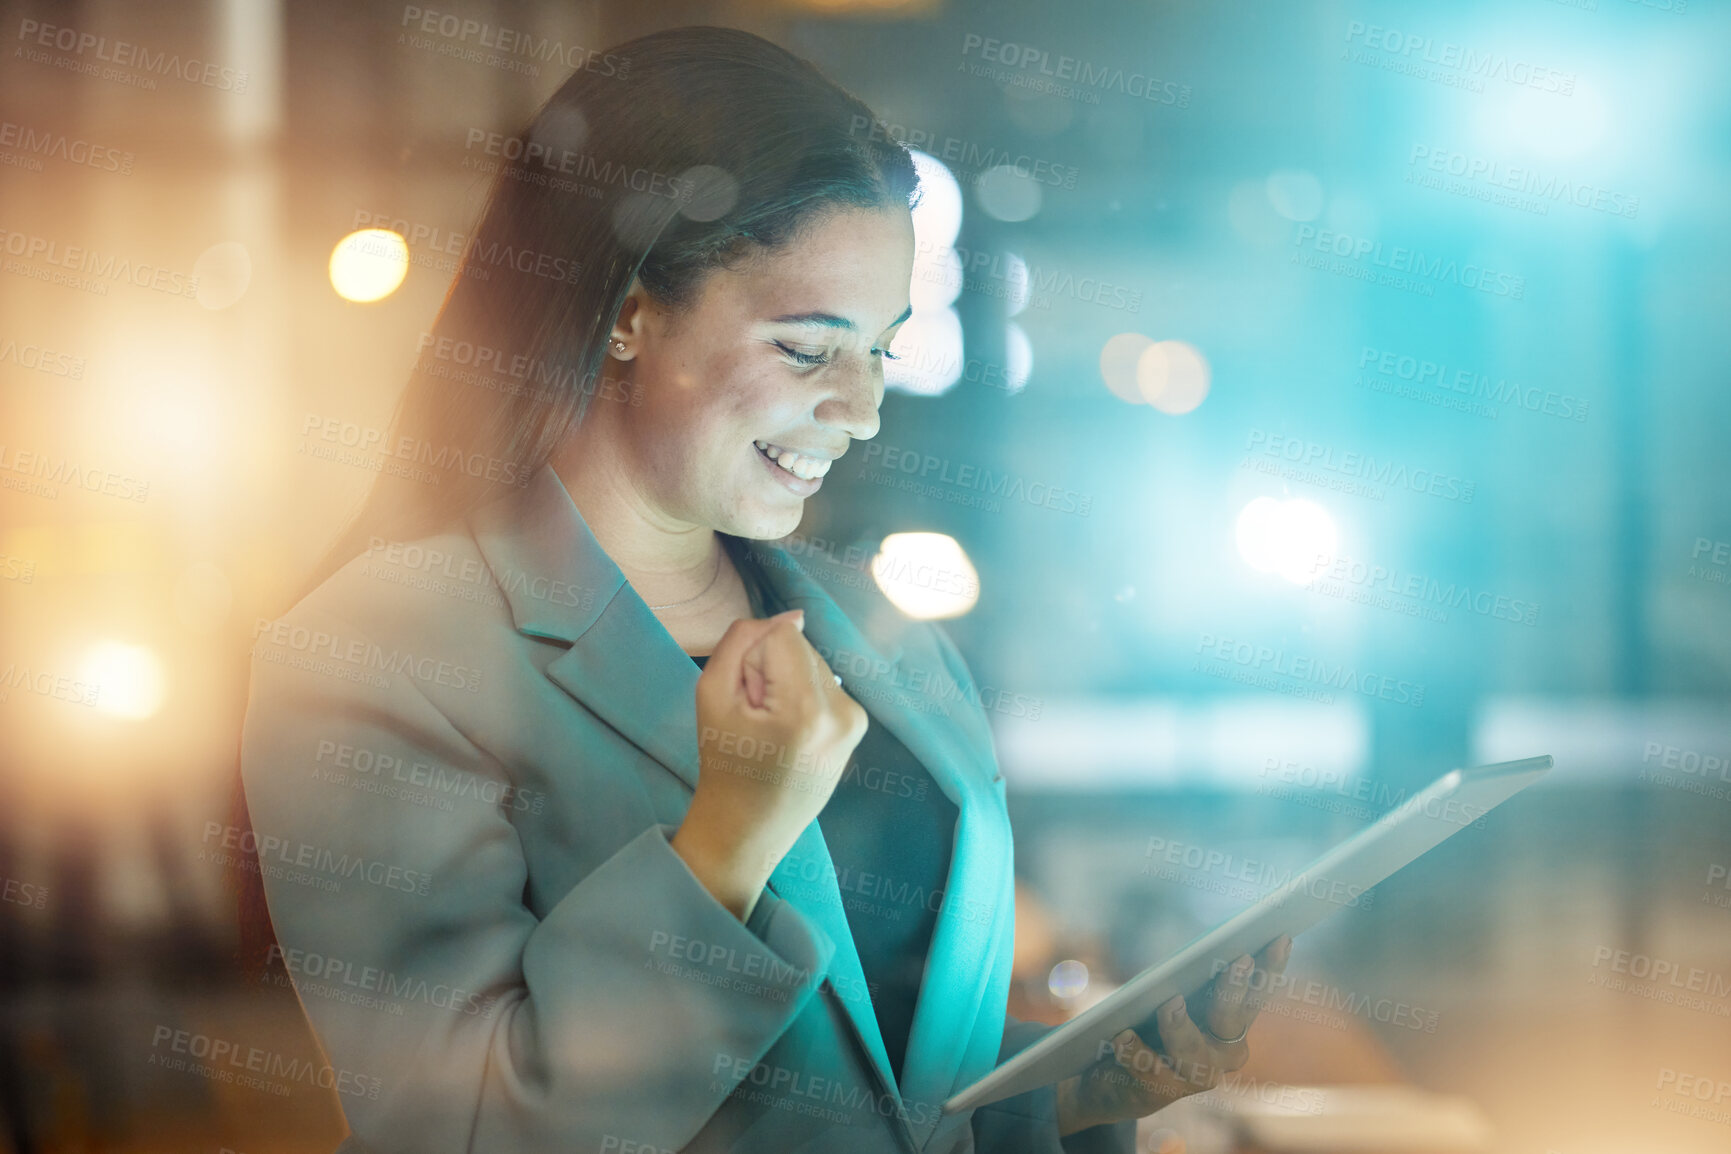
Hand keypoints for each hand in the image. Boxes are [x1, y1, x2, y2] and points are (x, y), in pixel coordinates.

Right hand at [672, 609, 867, 919]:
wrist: (750, 830)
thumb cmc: (724, 765)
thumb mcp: (711, 695)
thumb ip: (742, 641)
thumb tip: (792, 616)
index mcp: (806, 708)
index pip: (782, 635)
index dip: (753, 660)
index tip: (746, 700)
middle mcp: (842, 711)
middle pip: (800, 647)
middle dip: (772, 670)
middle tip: (756, 718)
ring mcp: (855, 721)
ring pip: (813, 663)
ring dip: (789, 682)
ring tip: (773, 729)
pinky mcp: (858, 727)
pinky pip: (824, 685)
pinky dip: (804, 697)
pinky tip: (790, 734)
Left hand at [1055, 935, 1292, 1136]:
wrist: (1120, 1080)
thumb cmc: (1154, 1024)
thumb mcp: (1176, 997)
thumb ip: (1191, 978)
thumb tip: (1199, 949)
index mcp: (1234, 1024)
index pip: (1258, 992)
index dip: (1272, 967)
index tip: (1280, 938)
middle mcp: (1225, 1053)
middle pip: (1233, 1019)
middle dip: (1234, 989)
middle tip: (1238, 960)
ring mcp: (1196, 1075)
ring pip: (1191, 1050)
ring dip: (1180, 1026)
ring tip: (1170, 1003)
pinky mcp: (1162, 1091)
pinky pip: (1149, 1069)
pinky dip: (1135, 1050)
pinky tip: (1122, 1034)